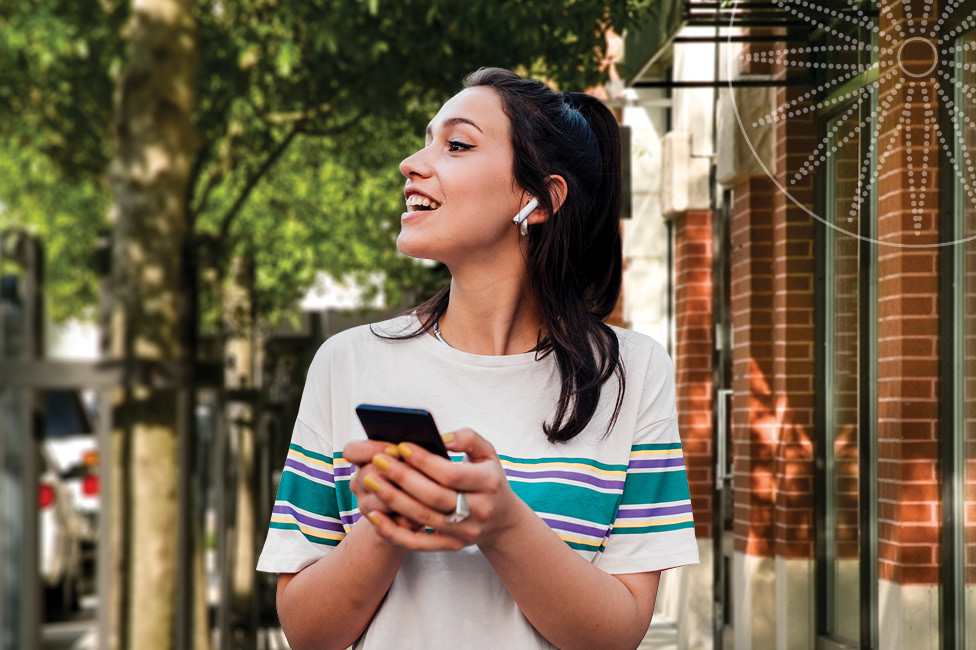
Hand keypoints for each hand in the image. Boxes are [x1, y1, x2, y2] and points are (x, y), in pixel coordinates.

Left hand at [342, 429, 521, 550]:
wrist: (503, 521)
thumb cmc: (489, 479)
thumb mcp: (488, 454)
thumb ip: (468, 438)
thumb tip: (441, 438)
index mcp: (489, 483)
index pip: (450, 474)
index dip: (423, 461)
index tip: (401, 446)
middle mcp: (479, 510)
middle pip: (433, 496)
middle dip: (402, 477)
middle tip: (378, 461)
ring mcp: (465, 532)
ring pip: (422, 518)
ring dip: (392, 499)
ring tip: (370, 480)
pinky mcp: (451, 546)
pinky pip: (417, 543)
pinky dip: (393, 531)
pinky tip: (373, 516)